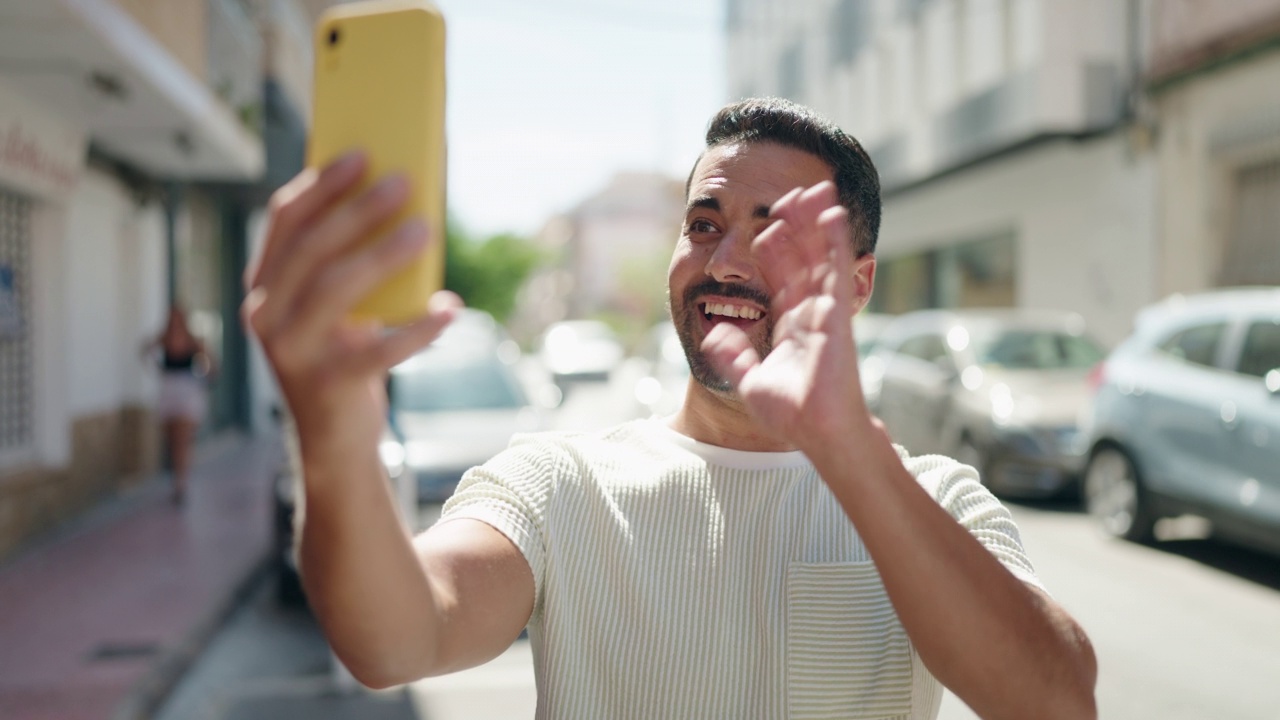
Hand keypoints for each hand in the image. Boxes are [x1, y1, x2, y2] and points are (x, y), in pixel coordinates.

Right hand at [242, 152, 459, 451]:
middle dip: (357, 210)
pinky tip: (449, 309)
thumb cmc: (345, 356)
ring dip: (383, 254)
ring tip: (423, 230)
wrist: (335, 440)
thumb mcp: (337, 310)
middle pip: (312, 249)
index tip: (361, 154)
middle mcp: (268, 316)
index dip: (321, 184)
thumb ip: (348, 266)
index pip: (286, 222)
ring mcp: (294, 352)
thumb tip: (401, 207)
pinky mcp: (329, 385)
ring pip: (337, 289)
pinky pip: (379, 351)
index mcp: (265, 287)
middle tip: (401, 182)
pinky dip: (418, 329)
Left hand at [700, 181, 872, 451]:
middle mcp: (811, 313)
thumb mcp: (750, 380)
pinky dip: (834, 241)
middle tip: (790, 196)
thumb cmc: (793, 415)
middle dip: (797, 227)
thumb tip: (712, 331)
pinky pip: (835, 269)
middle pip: (803, 259)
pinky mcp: (837, 313)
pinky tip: (830, 213)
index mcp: (792, 326)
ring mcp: (826, 311)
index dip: (776, 251)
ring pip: (820, 256)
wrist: (819, 433)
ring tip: (812, 189)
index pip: (783, 278)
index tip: (768, 228)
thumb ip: (732, 355)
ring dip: (816, 222)